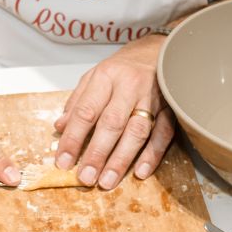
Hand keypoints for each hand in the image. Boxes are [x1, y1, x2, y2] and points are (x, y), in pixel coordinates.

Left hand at [54, 34, 175, 188]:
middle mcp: (129, 86)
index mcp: (106, 77)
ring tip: (108, 181)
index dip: (73, 138)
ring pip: (136, 131)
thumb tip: (60, 127)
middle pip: (111, 123)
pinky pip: (163, 133)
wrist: (163, 49)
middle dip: (97, 153)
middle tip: (86, 177)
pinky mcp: (171, 107)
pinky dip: (152, 154)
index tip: (63, 161)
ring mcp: (152, 97)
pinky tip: (141, 172)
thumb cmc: (125, 67)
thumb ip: (78, 101)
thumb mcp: (95, 75)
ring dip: (122, 159)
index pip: (86, 111)